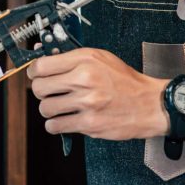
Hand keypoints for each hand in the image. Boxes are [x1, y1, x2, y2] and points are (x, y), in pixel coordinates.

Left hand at [26, 48, 168, 139]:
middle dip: (40, 91)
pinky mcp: (89, 123)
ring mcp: (86, 103)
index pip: (42, 65)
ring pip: (45, 108)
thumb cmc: (125, 81)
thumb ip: (72, 59)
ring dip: (49, 109)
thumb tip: (43, 60)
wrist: (149, 104)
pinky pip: (56, 126)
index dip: (34, 72)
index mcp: (85, 60)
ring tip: (59, 107)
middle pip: (39, 88)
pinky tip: (64, 120)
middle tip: (49, 92)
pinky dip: (56, 125)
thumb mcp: (100, 58)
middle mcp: (84, 79)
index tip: (37, 75)